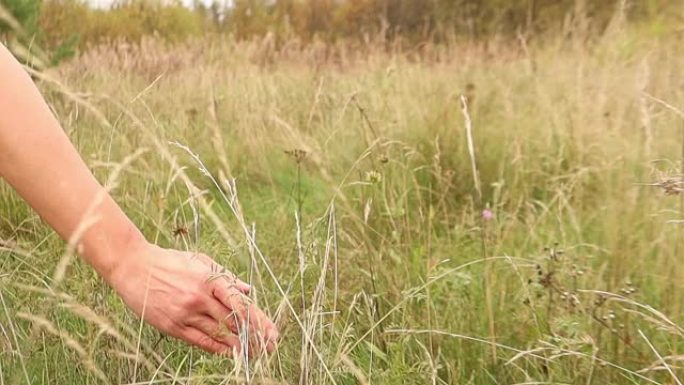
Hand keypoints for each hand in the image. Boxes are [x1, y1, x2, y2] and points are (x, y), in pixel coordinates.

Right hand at [107, 242, 277, 355]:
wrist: (134, 266)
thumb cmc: (169, 262)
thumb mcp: (200, 261)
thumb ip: (226, 277)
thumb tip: (248, 290)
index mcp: (209, 280)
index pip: (240, 304)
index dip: (259, 320)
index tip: (272, 333)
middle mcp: (199, 298)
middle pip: (233, 322)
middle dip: (254, 336)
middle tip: (269, 348)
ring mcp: (185, 313)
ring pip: (219, 334)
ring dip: (239, 345)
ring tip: (254, 353)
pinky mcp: (172, 325)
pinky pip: (200, 340)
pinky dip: (217, 348)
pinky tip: (230, 352)